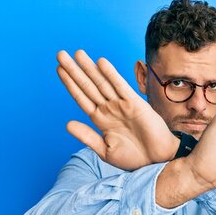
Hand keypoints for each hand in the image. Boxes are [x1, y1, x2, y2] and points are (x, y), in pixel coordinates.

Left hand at [56, 50, 178, 169]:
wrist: (156, 161)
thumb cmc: (133, 158)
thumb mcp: (105, 150)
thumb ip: (87, 137)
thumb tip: (67, 124)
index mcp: (100, 120)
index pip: (82, 97)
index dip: (70, 84)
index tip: (59, 69)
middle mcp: (109, 109)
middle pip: (88, 85)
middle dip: (75, 70)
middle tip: (60, 54)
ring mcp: (121, 105)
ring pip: (102, 83)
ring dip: (89, 68)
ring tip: (77, 53)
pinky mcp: (135, 104)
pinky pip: (120, 87)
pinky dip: (111, 75)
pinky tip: (101, 63)